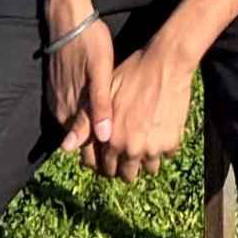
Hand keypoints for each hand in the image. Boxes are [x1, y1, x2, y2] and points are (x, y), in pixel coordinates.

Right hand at [47, 20, 113, 156]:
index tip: (121, 164)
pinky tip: (98, 115)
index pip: (86, 147)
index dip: (104, 157)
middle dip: (99, 149)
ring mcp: (57, 101)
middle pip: (80, 140)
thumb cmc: (88, 43)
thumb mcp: (99, 73)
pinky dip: (84, 120)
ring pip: (75, 128)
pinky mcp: (56, 91)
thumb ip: (99, 107)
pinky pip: (70, 114)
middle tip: (123, 154)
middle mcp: (61, 111)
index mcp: (72, 111)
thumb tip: (103, 137)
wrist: (68, 19)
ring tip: (115, 138)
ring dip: (91, 135)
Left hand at [95, 39, 195, 182]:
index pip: (106, 168)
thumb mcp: (104, 96)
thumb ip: (86, 124)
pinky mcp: (172, 141)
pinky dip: (163, 146)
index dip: (107, 163)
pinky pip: (167, 155)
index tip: (112, 157)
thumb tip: (66, 148)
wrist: (166, 63)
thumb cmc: (132, 74)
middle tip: (129, 151)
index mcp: (113, 140)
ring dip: (146, 159)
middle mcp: (132, 149)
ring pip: (149, 168)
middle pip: (128, 174)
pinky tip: (159, 131)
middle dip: (126, 166)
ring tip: (146, 142)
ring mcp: (154, 147)